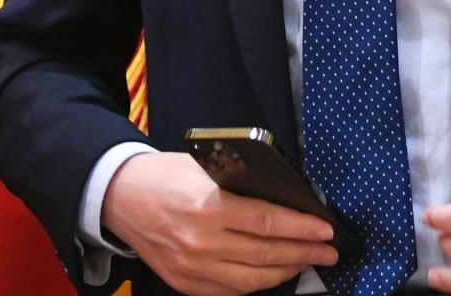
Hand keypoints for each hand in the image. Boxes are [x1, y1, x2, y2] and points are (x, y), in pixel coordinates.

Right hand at [101, 152, 339, 295]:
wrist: (121, 196)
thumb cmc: (168, 175)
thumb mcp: (208, 167)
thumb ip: (244, 185)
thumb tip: (288, 199)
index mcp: (209, 207)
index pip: (267, 222)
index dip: (302, 228)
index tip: (327, 229)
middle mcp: (201, 242)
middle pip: (265, 255)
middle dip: (303, 253)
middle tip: (329, 250)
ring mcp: (191, 267)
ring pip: (250, 281)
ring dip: (285, 273)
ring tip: (307, 262)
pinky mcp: (183, 282)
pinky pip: (228, 292)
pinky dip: (255, 286)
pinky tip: (273, 275)